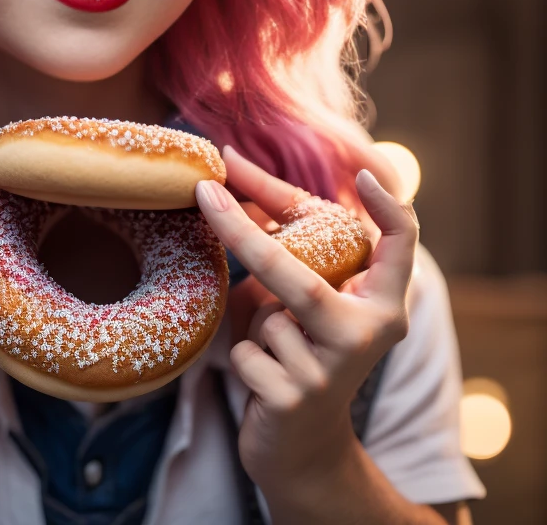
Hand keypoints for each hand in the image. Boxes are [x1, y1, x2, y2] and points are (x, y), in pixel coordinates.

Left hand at [196, 147, 418, 500]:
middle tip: (203, 190)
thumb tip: (228, 157)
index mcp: (380, 303)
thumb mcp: (298, 285)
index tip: (366, 176)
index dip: (391, 211)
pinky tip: (266, 378)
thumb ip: (271, 221)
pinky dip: (242, 355)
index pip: (400, 247)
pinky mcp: (297, 399)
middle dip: (241, 231)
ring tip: (276, 348)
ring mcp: (333, 370)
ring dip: (253, 321)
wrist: (302, 445)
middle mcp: (368, 334)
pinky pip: (246, 352)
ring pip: (264, 315)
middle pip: (297, 275)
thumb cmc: (298, 342)